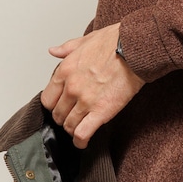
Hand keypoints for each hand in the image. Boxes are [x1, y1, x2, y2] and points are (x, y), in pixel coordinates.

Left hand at [40, 23, 144, 148]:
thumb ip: (67, 48)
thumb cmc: (114, 42)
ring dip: (72, 129)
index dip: (54, 105)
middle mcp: (71, 87)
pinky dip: (80, 141)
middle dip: (64, 117)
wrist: (135, 48)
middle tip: (73, 117)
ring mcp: (85, 101)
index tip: (61, 106)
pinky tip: (83, 141)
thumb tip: (54, 51)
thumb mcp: (85, 40)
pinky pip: (82, 134)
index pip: (48, 98)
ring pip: (68, 125)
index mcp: (65, 70)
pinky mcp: (101, 111)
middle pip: (57, 114)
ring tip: (79, 128)